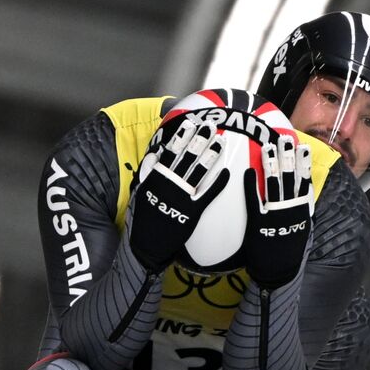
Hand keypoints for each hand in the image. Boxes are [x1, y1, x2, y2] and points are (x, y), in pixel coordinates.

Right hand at [128, 120, 228, 272]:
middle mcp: (170, 184)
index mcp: (157, 178)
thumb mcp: (141, 193)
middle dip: (199, 140)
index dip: (181, 137)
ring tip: (221, 142)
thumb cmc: (144, 219)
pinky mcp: (191, 213)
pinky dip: (218, 184)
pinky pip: (207, 195)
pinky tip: (227, 173)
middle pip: (187, 157)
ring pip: (198, 172)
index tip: (191, 123)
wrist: (147, 246)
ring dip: (211, 155)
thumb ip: (148, 174)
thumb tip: (154, 155)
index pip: (170, 152)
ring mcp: (181, 198)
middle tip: (211, 126)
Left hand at [242, 138, 314, 289]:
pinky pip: (255, 200)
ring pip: (274, 185)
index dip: (302, 164)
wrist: (279, 273)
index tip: (301, 147)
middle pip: (290, 178)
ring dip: (271, 164)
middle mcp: (290, 210)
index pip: (303, 181)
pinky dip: (252, 185)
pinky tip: (248, 171)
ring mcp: (275, 215)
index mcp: (301, 211)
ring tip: (269, 147)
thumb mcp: (300, 229)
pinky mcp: (259, 223)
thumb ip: (300, 211)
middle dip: (287, 157)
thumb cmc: (288, 252)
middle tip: (284, 139)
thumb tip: (302, 195)